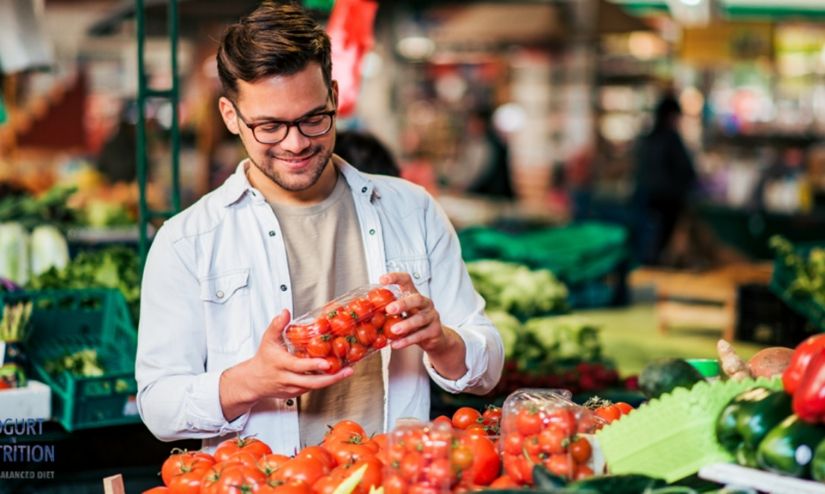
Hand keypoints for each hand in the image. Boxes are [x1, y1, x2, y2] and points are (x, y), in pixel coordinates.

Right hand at [220, 310, 352, 419]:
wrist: (253, 381)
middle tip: (347, 371)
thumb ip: (277, 325)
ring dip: (331, 380)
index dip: (313, 365)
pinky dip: (324, 382)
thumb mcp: (268, 340)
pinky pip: (312, 388)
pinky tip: (335, 374)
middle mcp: (288, 378)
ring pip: (314, 386)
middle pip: (312, 382)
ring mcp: (293, 388)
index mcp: (281, 364)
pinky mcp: (296, 394)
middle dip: (331, 378)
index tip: (327, 362)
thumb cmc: (263, 359)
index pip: (299, 366)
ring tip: (346, 371)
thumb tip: (285, 312)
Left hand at [379, 273, 466, 379]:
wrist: (435, 339)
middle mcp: (426, 303)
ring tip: (393, 330)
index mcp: (415, 295)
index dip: (396, 278)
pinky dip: (407, 340)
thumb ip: (390, 311)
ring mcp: (432, 316)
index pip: (407, 281)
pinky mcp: (435, 331)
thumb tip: (365, 311)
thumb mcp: (404, 314)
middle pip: (417, 299)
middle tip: (389, 309)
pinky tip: (396, 344)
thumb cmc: (415, 323)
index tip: (382, 280)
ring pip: (420, 319)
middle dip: (403, 303)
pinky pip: (421, 335)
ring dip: (406, 324)